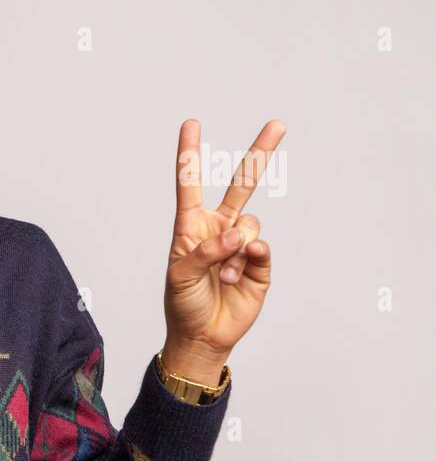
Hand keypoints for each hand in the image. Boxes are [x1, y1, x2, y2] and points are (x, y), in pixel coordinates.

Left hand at [162, 118, 283, 383]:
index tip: (191, 124)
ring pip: (251, 224)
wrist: (203, 336)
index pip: (190, 184)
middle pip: (242, 185)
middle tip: (278, 124)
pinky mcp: (260, 263)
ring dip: (235, 250)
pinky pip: (262, 247)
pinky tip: (236, 276)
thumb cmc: (183, 303)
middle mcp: (218, 229)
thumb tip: (238, 233)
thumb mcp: (181, 276)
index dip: (191, 154)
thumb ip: (206, 250)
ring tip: (220, 276)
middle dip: (259, 154)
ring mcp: (241, 245)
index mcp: (191, 226)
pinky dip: (251, 258)